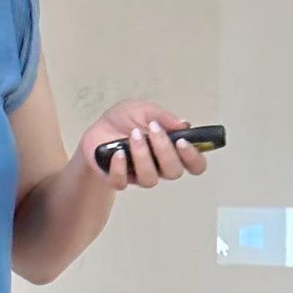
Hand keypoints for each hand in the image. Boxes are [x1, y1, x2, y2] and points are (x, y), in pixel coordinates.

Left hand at [79, 100, 208, 191]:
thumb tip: (184, 124)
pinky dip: (120, 167)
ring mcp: (139, 175)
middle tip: (154, 130)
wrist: (97, 129)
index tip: (183, 141)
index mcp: (172, 150)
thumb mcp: (144, 110)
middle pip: (174, 172)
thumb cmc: (125, 120)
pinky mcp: (118, 179)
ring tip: (134, 135)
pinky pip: (122, 182)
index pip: (194, 164)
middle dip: (165, 150)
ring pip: (150, 179)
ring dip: (143, 155)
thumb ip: (163, 116)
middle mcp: (159, 167)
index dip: (193, 157)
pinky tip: (117, 152)